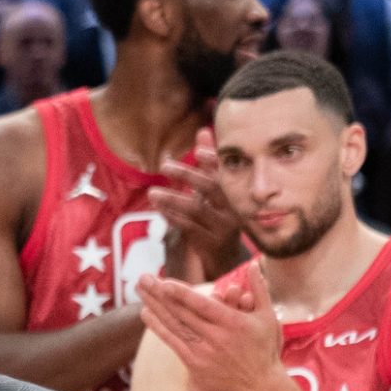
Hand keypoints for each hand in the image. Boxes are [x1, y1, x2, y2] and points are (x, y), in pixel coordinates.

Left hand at [135, 263, 285, 390]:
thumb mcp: (267, 316)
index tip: (164, 282)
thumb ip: (259, 288)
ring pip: (174, 325)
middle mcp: (216, 337)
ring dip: (154, 306)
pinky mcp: (195, 363)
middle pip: (182, 312)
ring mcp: (203, 352)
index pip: (202, 306)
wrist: (258, 383)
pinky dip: (158, 327)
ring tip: (140, 289)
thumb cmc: (264, 346)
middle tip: (144, 278)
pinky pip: (172, 342)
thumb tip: (256, 263)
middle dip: (160, 294)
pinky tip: (146, 312)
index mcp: (233, 323)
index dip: (182, 294)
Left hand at [152, 129, 245, 281]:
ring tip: (153, 192)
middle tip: (165, 165)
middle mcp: (234, 209)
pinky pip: (188, 227)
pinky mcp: (210, 244)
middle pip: (212, 188)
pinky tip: (160, 210)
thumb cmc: (220, 216)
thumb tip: (202, 131)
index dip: (213, 161)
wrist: (228, 259)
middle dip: (188, 175)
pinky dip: (172, 217)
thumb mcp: (217, 190)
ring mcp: (223, 227)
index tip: (198, 151)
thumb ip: (210, 162)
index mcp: (238, 192)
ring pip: (197, 209)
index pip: (226, 173)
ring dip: (173, 199)